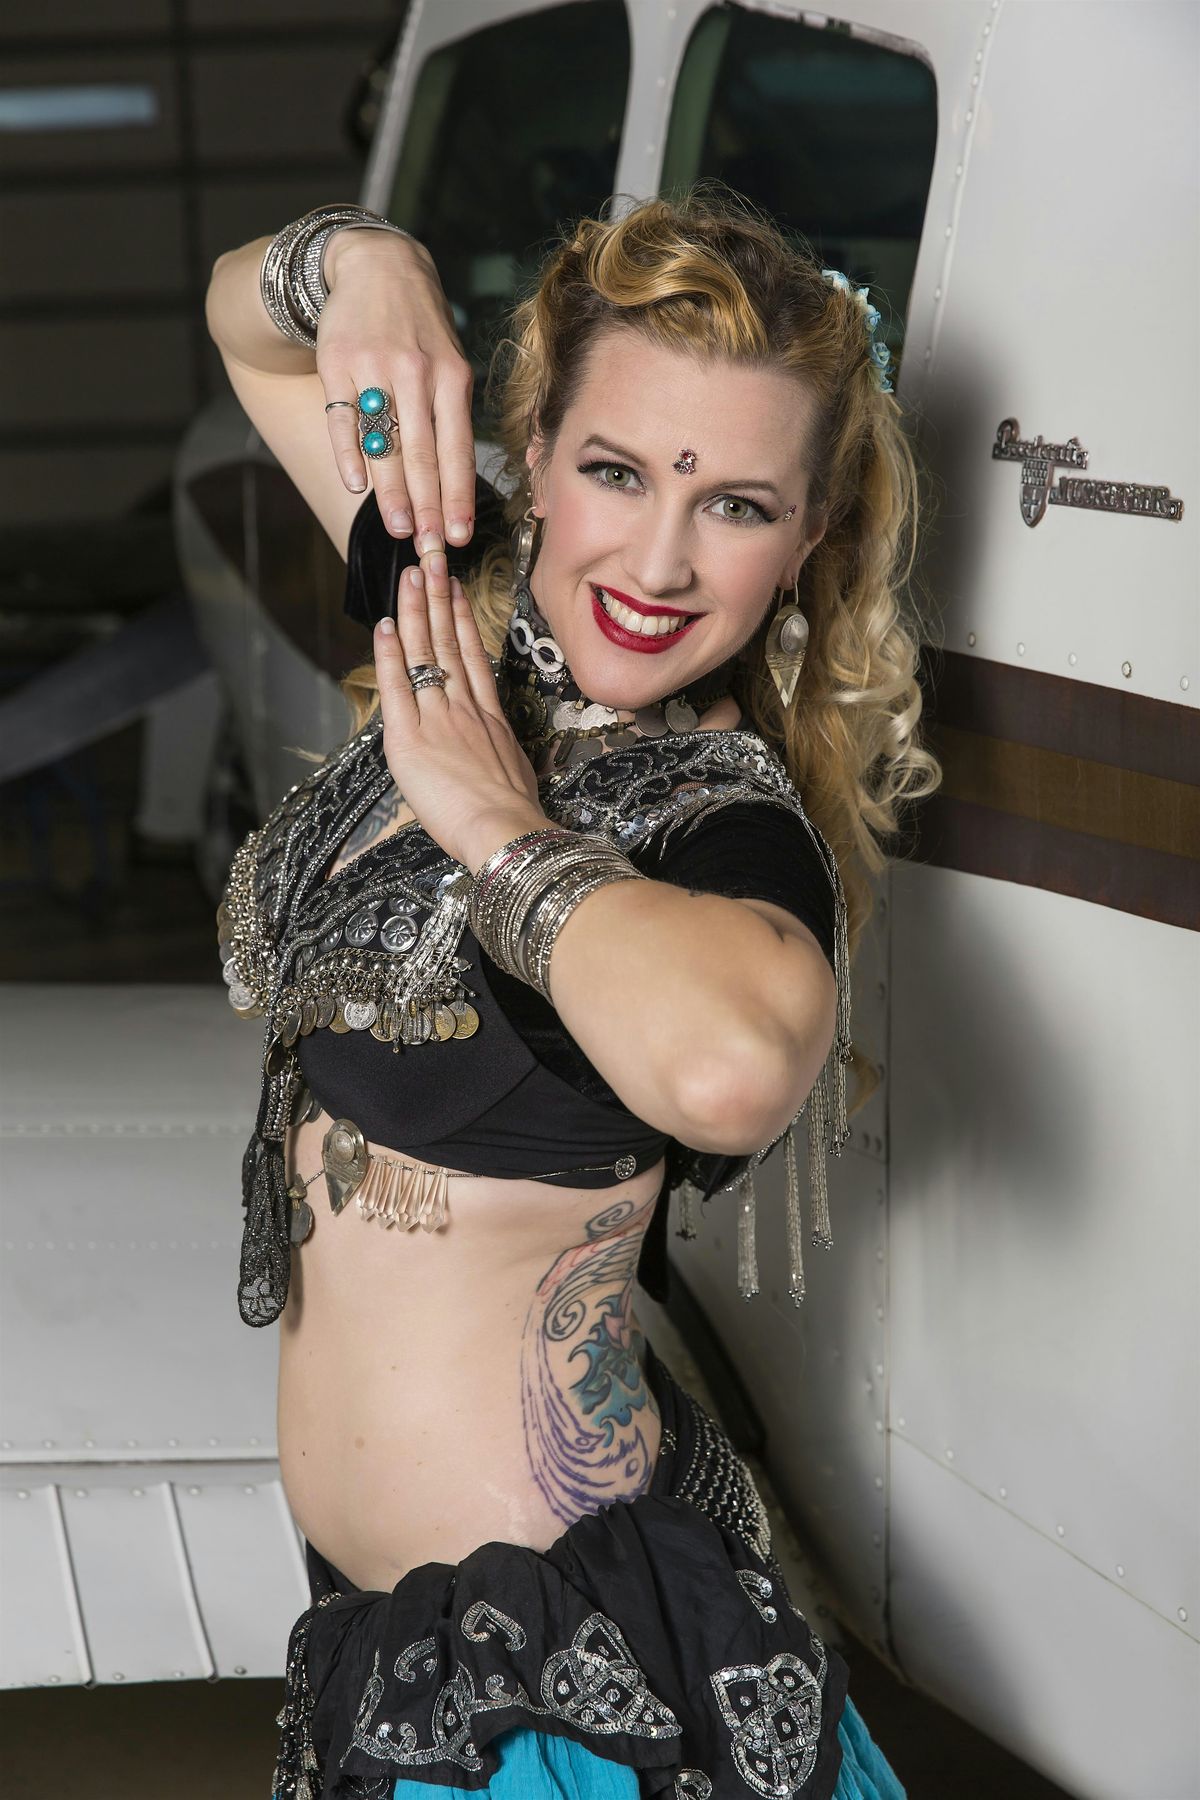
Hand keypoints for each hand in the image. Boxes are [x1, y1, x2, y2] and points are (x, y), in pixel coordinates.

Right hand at [317, 229, 475, 551]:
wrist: (378, 265)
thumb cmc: (420, 330)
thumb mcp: (449, 363)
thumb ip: (450, 416)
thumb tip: (453, 484)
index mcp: (451, 377)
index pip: (457, 448)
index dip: (458, 495)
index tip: (460, 535)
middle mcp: (416, 372)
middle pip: (422, 451)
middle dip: (427, 505)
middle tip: (430, 545)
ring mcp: (375, 366)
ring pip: (384, 440)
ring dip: (392, 491)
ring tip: (398, 527)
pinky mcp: (338, 361)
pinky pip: (342, 418)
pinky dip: (349, 455)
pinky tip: (356, 487)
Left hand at [374, 550, 548, 873]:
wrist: (504, 831)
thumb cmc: (513, 819)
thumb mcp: (515, 779)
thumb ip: (499, 759)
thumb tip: (494, 762)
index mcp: (491, 720)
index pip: (473, 658)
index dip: (462, 621)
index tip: (456, 591)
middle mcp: (466, 709)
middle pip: (448, 643)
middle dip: (437, 599)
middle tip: (429, 562)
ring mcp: (439, 718)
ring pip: (424, 653)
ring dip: (415, 611)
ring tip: (410, 575)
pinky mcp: (411, 737)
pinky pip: (397, 686)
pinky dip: (389, 653)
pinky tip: (384, 624)